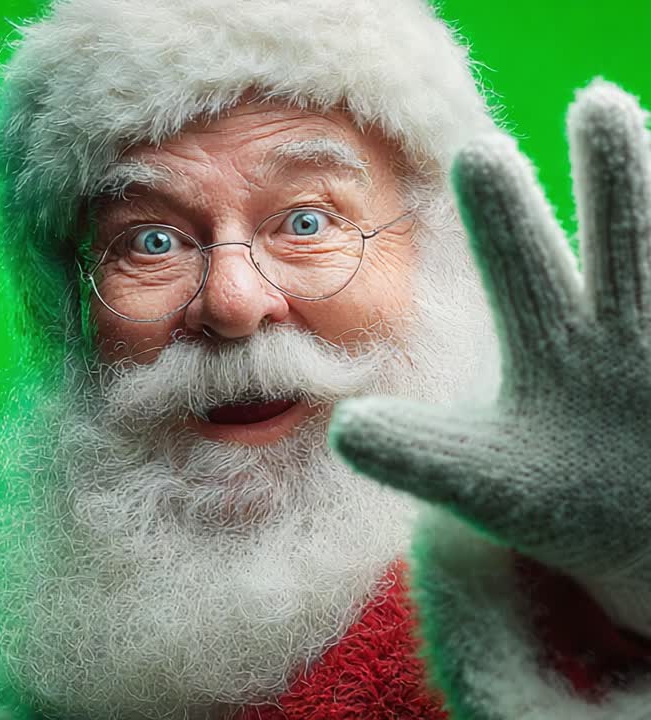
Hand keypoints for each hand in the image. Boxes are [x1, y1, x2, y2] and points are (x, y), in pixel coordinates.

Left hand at [328, 80, 650, 633]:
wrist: (642, 528)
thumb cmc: (558, 497)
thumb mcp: (485, 478)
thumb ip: (421, 452)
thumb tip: (346, 429)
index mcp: (549, 338)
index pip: (524, 266)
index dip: (507, 217)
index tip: (482, 148)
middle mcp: (618, 325)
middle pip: (616, 242)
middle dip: (611, 180)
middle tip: (596, 103)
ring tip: (636, 116)